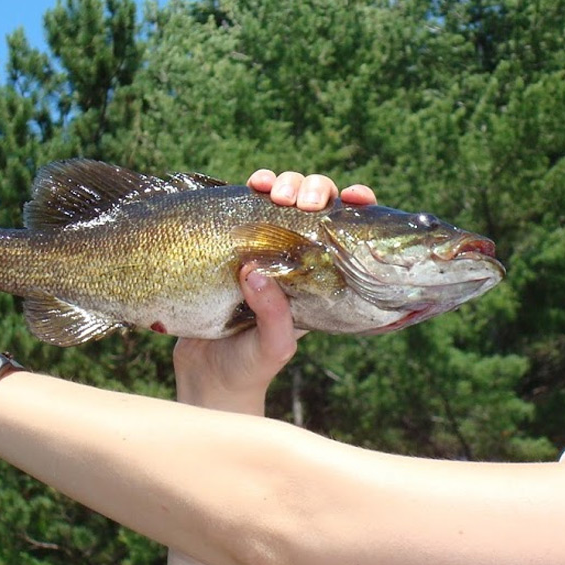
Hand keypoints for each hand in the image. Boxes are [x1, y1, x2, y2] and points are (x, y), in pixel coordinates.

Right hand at [173, 170, 377, 412]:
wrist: (207, 380)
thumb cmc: (250, 367)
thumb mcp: (273, 346)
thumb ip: (273, 314)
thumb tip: (255, 271)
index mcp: (321, 279)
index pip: (350, 234)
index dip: (357, 207)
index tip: (353, 197)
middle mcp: (298, 260)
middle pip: (316, 205)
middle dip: (312, 189)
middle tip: (297, 200)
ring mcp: (265, 250)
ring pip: (282, 200)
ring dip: (281, 183)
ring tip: (268, 189)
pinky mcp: (232, 247)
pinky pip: (245, 209)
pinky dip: (249, 191)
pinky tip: (248, 186)